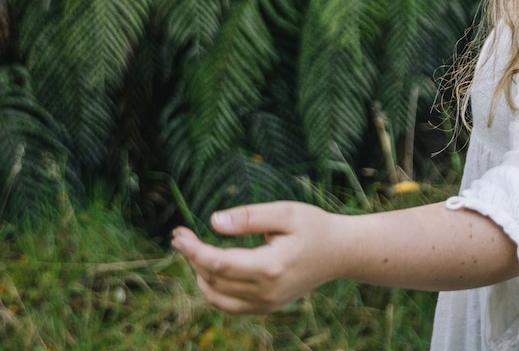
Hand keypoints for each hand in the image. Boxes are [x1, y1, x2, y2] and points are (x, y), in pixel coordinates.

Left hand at [172, 202, 350, 313]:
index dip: (193, 250)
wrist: (340, 253)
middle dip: (192, 257)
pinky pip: (229, 305)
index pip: (218, 264)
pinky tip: (209, 269)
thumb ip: (249, 217)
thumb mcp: (285, 212)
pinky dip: (213, 290)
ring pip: (217, 297)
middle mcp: (266, 292)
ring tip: (193, 250)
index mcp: (270, 267)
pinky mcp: (266, 307)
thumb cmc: (314, 227)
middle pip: (214, 280)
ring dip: (199, 275)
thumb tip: (213, 222)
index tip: (178, 233)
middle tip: (180, 235)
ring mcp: (266, 303)